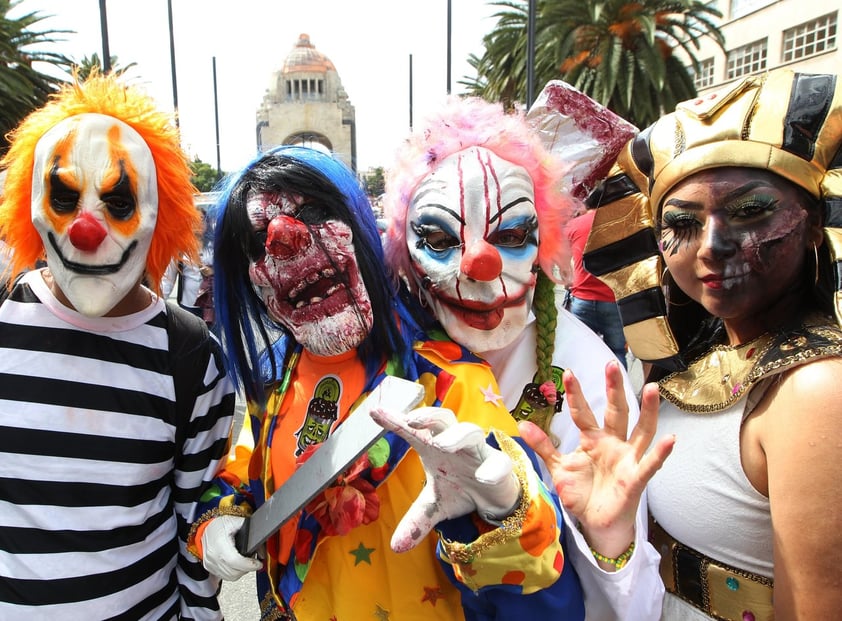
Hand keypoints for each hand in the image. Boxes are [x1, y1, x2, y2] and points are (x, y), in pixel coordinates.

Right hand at [200, 515, 262, 580]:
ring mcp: (210, 563)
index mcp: (220, 543)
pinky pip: (224, 576)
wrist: (206, 528)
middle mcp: (213, 556)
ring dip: (241, 571)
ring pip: (230, 576)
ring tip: (246, 562)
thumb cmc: (220, 524)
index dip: (249, 564)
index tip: (258, 564)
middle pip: (234, 572)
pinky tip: (238, 564)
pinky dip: (233, 573)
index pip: (235, 561)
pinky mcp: (209, 568)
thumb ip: (252, 534)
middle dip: (248, 568)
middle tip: (254, 561)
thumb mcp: (238, 522)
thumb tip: (262, 550)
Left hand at [370, 406, 519, 552]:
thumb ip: (416, 519)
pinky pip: (499, 463)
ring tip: (441, 446)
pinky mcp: (500, 466)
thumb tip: (396, 547)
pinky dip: (491, 469)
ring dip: (456, 437)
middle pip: (444, 419)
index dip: (395, 421)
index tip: (373, 412)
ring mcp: (479, 452)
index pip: (414, 431)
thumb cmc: (461, 488)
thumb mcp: (435, 505)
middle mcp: (456, 443)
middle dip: (429, 417)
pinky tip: (483, 478)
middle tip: (411, 420)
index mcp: (435, 446)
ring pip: (471, 432)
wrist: (495, 498)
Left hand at [518, 361, 673, 558]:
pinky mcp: (636, 478)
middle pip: (616, 412)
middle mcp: (613, 444)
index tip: (569, 374)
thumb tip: (522, 424)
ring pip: (640, 430)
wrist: (596, 524)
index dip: (577, 395)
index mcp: (593, 439)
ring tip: (651, 388)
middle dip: (614, 389)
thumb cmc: (582, 493)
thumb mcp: (559, 467)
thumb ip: (544, 445)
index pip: (584, 413)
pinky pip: (650, 464)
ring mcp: (627, 459)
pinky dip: (660, 452)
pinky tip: (669, 439)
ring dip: (647, 411)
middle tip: (612, 365)